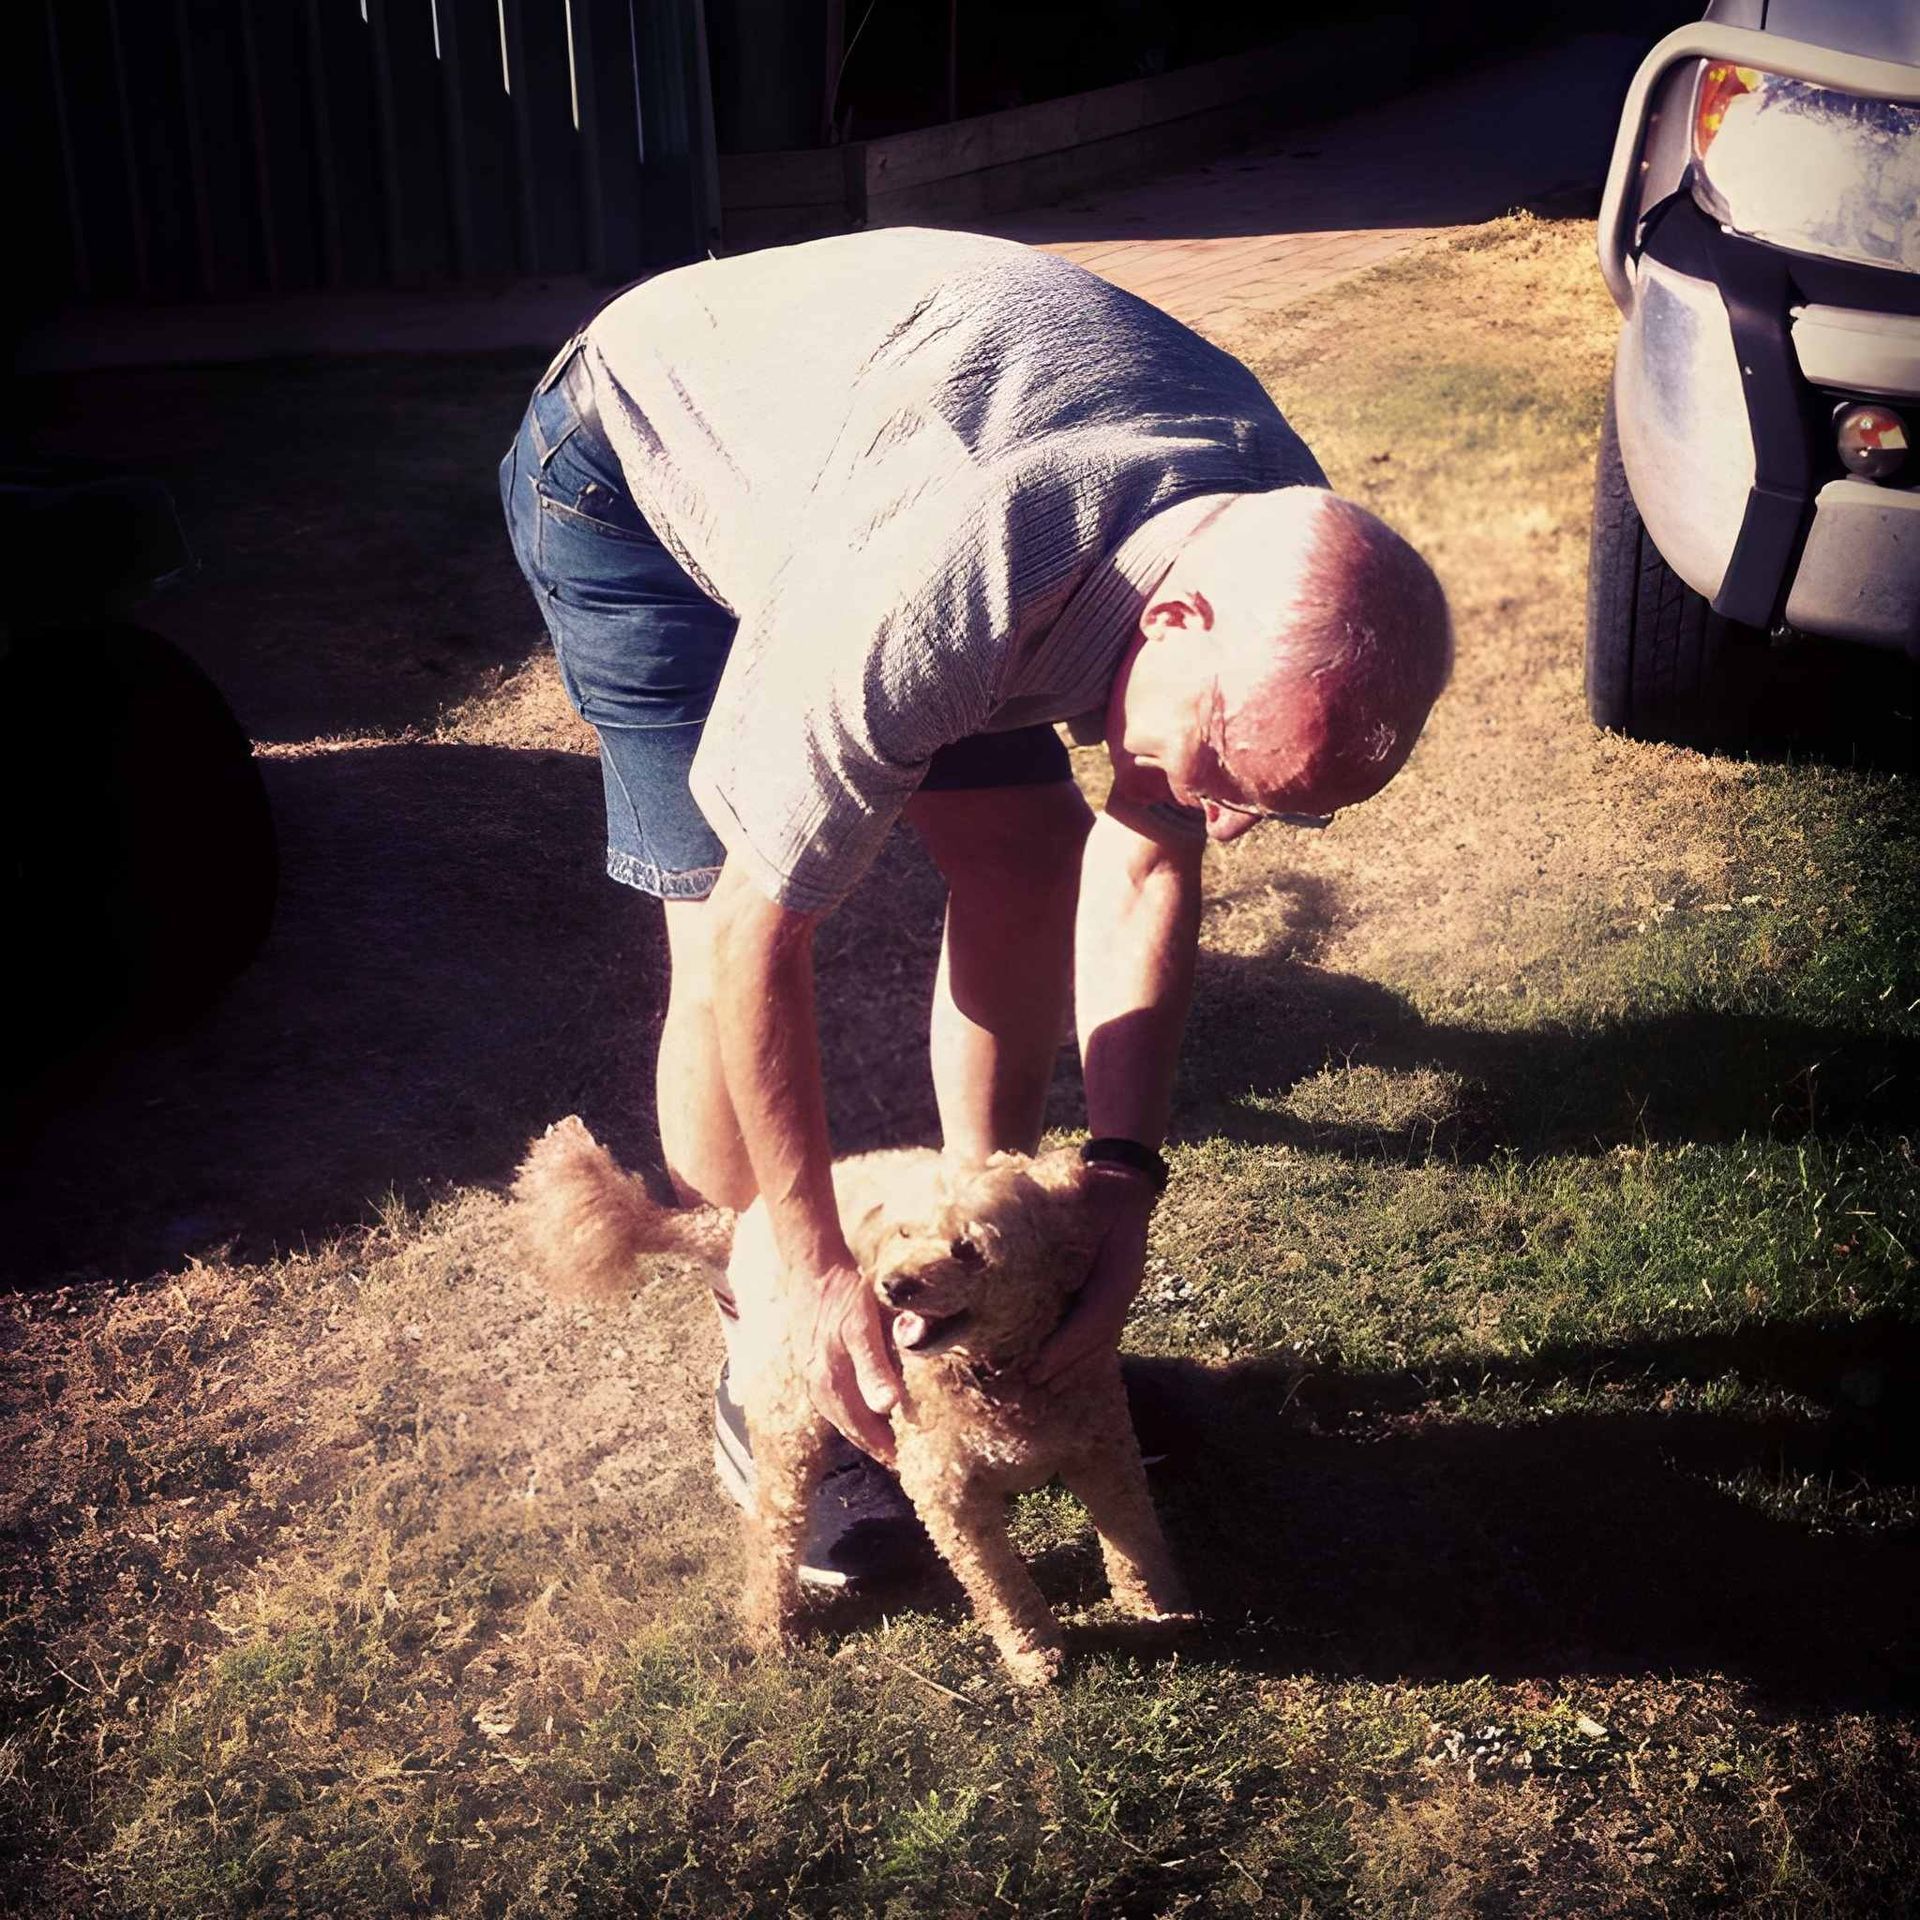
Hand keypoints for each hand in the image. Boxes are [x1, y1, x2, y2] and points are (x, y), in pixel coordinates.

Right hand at [806, 1262, 901, 1462]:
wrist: (813, 1269)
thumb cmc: (848, 1293)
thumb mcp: (870, 1322)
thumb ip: (880, 1362)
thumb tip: (889, 1404)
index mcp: (835, 1378)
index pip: (866, 1425)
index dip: (886, 1446)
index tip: (909, 1461)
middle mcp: (821, 1383)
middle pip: (852, 1427)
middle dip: (876, 1446)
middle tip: (901, 1461)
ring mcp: (812, 1376)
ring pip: (840, 1417)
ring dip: (862, 1434)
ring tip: (885, 1446)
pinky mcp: (809, 1368)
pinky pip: (831, 1404)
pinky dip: (848, 1417)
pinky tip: (862, 1418)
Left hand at [1031, 1176, 1154, 1384]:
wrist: (1125, 1180)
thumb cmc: (1099, 1184)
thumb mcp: (1084, 1191)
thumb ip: (1061, 1212)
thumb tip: (1019, 1233)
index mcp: (1121, 1267)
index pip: (1095, 1316)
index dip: (1067, 1345)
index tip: (1038, 1366)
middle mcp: (1124, 1284)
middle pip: (1098, 1337)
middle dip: (1066, 1364)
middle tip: (1033, 1383)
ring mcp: (1121, 1289)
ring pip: (1101, 1338)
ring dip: (1074, 1364)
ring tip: (1045, 1384)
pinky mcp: (1112, 1289)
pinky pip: (1099, 1328)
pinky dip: (1081, 1350)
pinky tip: (1063, 1366)